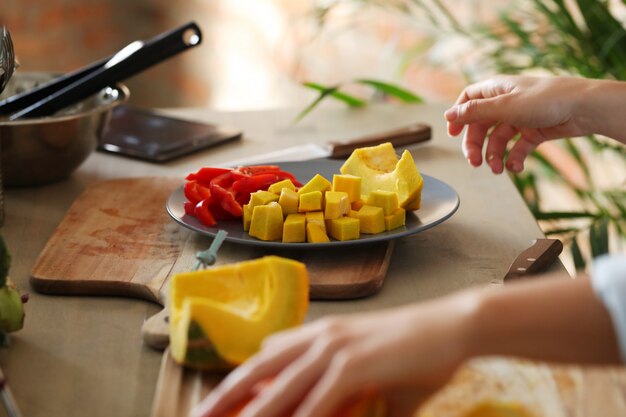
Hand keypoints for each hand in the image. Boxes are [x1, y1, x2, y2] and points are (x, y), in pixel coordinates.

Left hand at [190, 293, 474, 416]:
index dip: (237, 382)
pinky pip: (318, 400)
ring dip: (252, 413)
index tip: (214, 405)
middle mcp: (319, 336)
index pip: (265, 358)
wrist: (451, 326)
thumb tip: (329, 410)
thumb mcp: (369, 367)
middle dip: (225, 396)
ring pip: (280, 386)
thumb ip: (343, 389)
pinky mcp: (355, 364)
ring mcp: (336, 348)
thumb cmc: (413, 351)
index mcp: (319, 334)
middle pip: (259, 370)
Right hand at [444, 75, 599, 173]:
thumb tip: (448, 115)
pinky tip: (515, 167)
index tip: (452, 134)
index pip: (468, 100)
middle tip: (474, 162)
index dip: (458, 116)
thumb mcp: (504, 106)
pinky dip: (513, 159)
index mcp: (497, 89)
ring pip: (497, 140)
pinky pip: (516, 148)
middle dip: (475, 145)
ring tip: (498, 170)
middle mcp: (506, 102)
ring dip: (494, 156)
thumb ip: (475, 112)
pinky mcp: (533, 131)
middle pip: (480, 125)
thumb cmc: (546, 100)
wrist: (584, 109)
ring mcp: (520, 118)